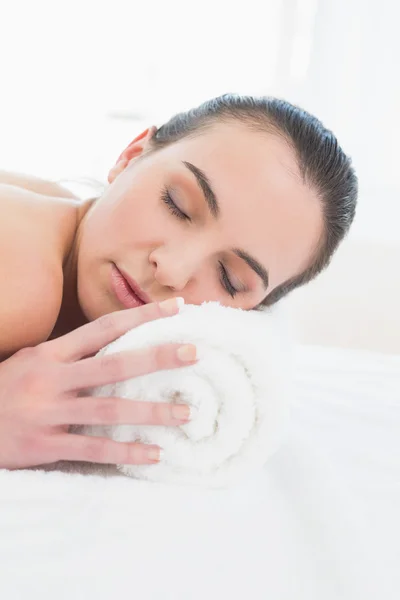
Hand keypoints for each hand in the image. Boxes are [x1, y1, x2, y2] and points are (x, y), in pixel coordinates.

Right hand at [0, 298, 195, 469]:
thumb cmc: (6, 389)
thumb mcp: (32, 360)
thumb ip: (69, 353)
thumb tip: (114, 342)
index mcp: (51, 353)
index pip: (103, 328)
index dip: (140, 316)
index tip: (176, 307)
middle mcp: (52, 379)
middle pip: (114, 366)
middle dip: (157, 357)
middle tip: (194, 353)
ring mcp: (49, 413)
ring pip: (109, 410)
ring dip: (151, 412)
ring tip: (186, 413)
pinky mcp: (45, 446)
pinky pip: (92, 449)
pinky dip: (125, 452)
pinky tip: (154, 454)